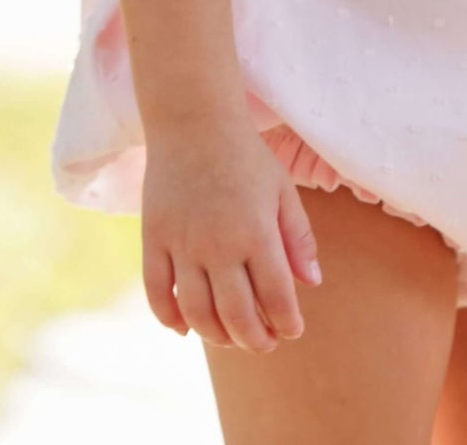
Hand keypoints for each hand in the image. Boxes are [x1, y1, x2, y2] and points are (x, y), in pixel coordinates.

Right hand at [141, 105, 321, 351]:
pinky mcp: (153, 240)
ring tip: (230, 339)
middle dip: (254, 339)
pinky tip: (186, 328)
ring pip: (197, 312)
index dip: (286, 322)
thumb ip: (298, 238)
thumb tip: (313, 283)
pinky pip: (157, 293)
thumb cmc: (246, 156)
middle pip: (236, 315)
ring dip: (216, 336)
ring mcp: (182, 244)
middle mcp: (219, 244)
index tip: (291, 330)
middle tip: (264, 343)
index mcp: (256, 232)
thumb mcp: (282, 190)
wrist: (194, 123)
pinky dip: (170, 318)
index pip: (276, 297)